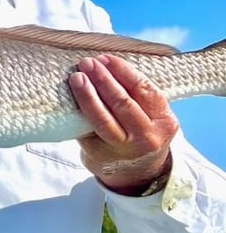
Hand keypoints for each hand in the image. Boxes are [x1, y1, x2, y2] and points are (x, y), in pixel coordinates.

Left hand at [69, 54, 176, 194]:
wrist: (137, 174)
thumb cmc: (140, 134)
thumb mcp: (152, 117)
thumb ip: (137, 97)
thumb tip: (105, 64)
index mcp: (164, 121)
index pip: (145, 91)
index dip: (124, 72)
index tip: (106, 58)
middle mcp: (146, 137)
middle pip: (123, 104)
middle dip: (103, 80)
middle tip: (87, 63)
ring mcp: (123, 149)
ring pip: (103, 119)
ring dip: (87, 95)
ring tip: (76, 78)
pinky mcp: (100, 155)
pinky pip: (87, 129)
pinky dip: (78, 112)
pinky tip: (68, 99)